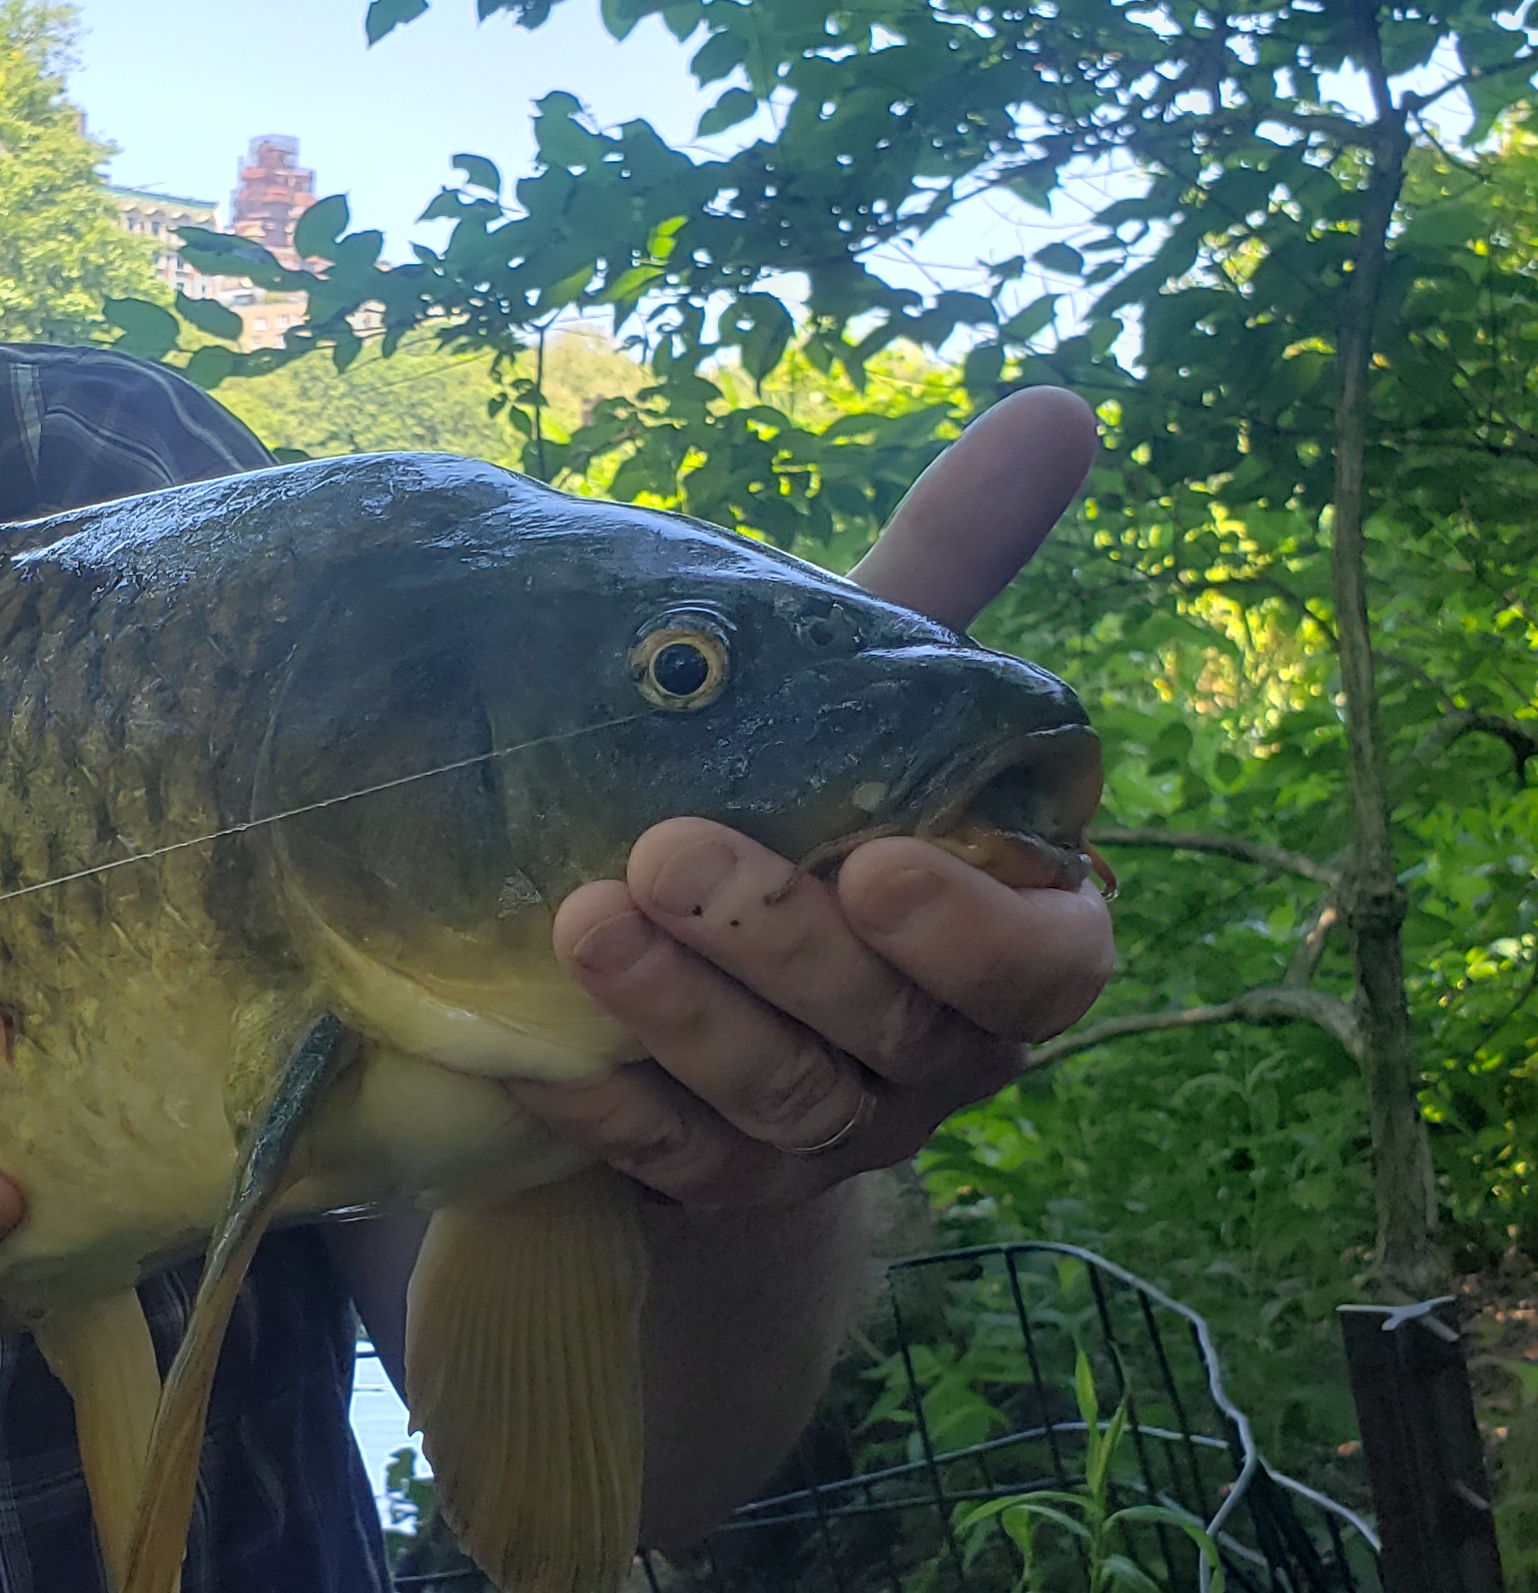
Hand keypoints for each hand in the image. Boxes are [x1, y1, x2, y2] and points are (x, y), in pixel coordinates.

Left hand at [512, 389, 1116, 1209]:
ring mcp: (831, 1135)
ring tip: (579, 917)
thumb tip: (1056, 406)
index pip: (1045, 965)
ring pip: (779, 1105)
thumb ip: (951, 570)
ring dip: (681, 1017)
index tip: (877, 859)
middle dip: (780, 945)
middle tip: (668, 850)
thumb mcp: (867, 696)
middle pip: (888, 1032)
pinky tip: (535, 1047)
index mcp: (1007, 942)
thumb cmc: (808, 803)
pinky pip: (674, 1169)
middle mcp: (935, 1054)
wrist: (716, 978)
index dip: (971, 929)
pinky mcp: (720, 1187)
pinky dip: (610, 1109)